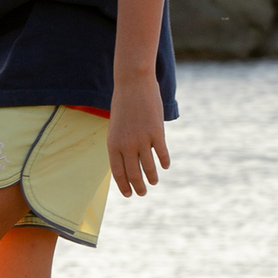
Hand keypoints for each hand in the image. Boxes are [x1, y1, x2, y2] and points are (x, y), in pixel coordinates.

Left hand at [107, 75, 170, 196]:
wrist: (133, 83)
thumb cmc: (123, 104)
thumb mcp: (115, 127)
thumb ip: (120, 144)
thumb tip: (128, 163)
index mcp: (113, 144)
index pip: (118, 172)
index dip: (124, 186)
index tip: (128, 194)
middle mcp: (127, 145)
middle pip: (133, 174)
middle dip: (138, 187)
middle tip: (142, 193)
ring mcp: (142, 139)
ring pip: (148, 167)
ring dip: (152, 178)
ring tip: (154, 182)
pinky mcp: (157, 133)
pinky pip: (162, 154)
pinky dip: (164, 162)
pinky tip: (165, 166)